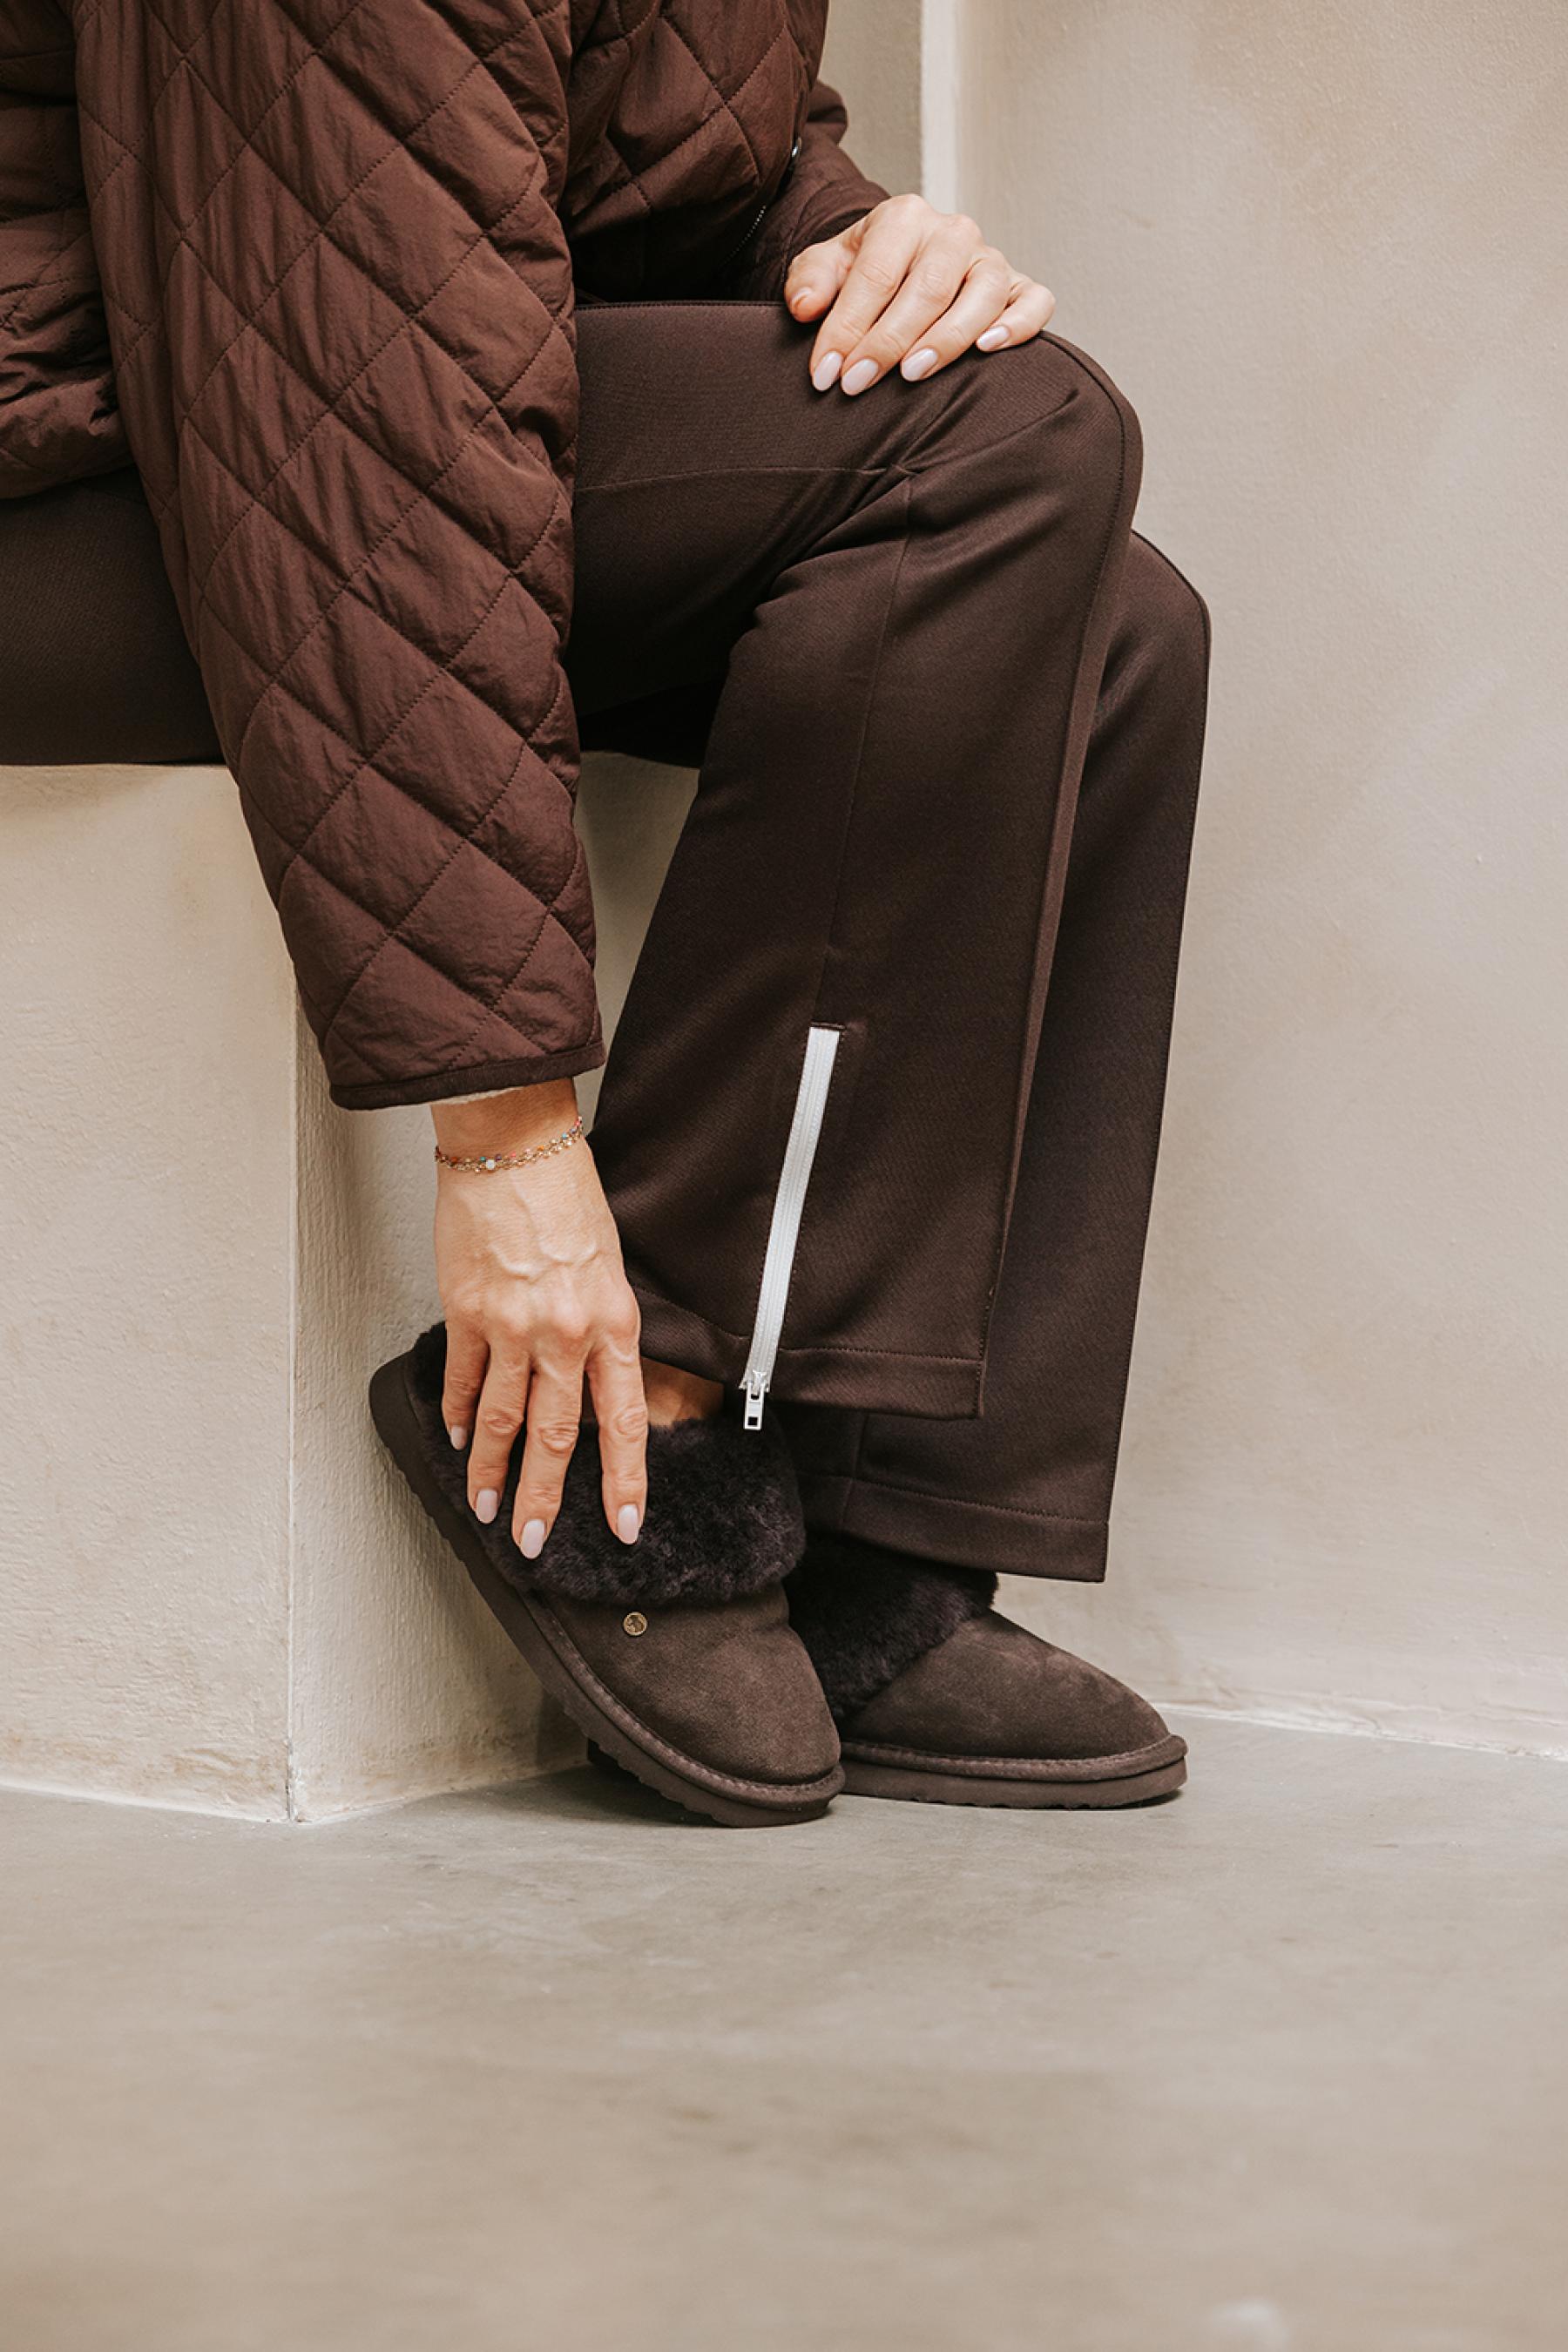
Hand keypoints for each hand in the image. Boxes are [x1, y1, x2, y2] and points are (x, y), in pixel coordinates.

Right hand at [432, 1082, 645, 1561]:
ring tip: (484, 1508)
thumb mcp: (612, 1268)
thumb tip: (591, 1384)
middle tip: (532, 1541)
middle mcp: (566, 1333)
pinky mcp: (467, 1311)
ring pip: (500, 1420)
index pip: (627, 1422)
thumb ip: (604, 1330)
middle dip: (542, 1498)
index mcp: (615, 1323)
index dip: (625, 1481)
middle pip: (556, 1436)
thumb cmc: (570, 1198)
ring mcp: (513, 1326)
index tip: (625, 1526)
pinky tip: (455, 1438)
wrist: (515, 1148)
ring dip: (489, 1471)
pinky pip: (462, 1379)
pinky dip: (457, 1414)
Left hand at [784, 193, 1054, 394]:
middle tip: (858, 384)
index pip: (876, 275)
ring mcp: (990, 259)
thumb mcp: (826, 269)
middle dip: (889, 341)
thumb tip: (805, 308)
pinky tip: (988, 349)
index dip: (847, 327)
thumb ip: (810, 281)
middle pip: (927, 288)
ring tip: (913, 374)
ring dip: (948, 338)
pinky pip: (1036, 302)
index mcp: (904, 217)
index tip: (827, 374)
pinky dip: (1019, 325)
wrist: (904, 271)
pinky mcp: (1020, 286)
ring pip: (983, 295)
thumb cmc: (864, 275)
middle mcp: (953, 232)